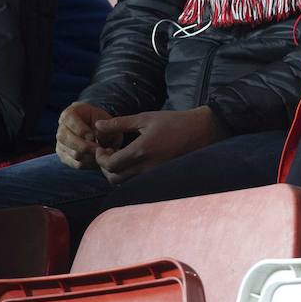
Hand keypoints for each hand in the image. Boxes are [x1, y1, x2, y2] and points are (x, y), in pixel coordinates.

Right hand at [55, 101, 112, 168]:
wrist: (103, 131)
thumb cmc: (104, 122)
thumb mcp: (106, 120)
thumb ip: (101, 127)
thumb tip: (94, 138)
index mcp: (69, 114)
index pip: (69, 121)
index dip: (81, 130)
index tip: (93, 136)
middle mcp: (61, 128)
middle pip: (67, 139)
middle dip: (85, 146)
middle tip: (100, 149)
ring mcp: (61, 144)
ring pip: (73, 153)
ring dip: (90, 155)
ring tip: (104, 153)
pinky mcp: (65, 157)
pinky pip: (76, 164)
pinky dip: (90, 163)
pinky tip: (99, 158)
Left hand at [92, 106, 228, 184]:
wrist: (202, 131)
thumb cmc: (173, 122)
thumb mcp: (145, 118)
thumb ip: (119, 123)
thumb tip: (98, 125)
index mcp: (141, 150)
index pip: (110, 164)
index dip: (100, 158)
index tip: (101, 148)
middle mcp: (146, 167)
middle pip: (113, 178)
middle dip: (105, 167)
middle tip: (108, 154)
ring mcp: (154, 175)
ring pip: (124, 183)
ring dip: (117, 172)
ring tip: (120, 157)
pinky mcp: (160, 177)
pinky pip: (137, 182)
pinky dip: (129, 175)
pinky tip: (134, 161)